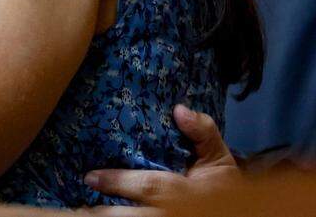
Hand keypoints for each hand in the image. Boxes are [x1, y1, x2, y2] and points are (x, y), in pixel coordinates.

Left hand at [82, 105, 242, 214]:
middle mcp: (169, 214)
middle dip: (101, 213)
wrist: (241, 215)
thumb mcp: (218, 157)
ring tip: (76, 213)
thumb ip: (202, 131)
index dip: (116, 182)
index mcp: (182, 192)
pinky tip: (94, 216)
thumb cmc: (222, 187)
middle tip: (74, 206)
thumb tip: (179, 110)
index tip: (89, 177)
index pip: (147, 186)